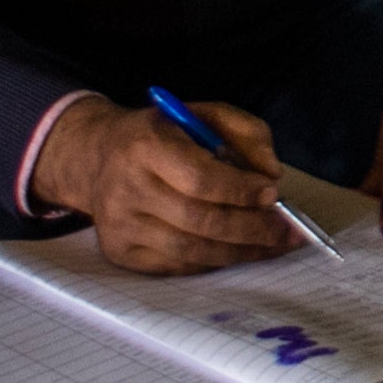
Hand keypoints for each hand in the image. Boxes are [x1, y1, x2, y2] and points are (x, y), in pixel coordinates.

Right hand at [29, 95, 292, 274]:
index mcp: (145, 146)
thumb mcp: (204, 115)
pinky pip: (178, 266)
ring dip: (240, 252)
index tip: (273, 192)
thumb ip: (246, 132)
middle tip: (284, 229)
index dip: (241, 191)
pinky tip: (237, 251)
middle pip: (200, 221)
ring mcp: (120, 225)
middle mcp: (126, 187)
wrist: (98, 156)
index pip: (200, 179)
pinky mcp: (120, 251)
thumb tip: (272, 174)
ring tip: (272, 245)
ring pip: (192, 251)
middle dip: (252, 228)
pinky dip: (214, 261)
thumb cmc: (163, 135)